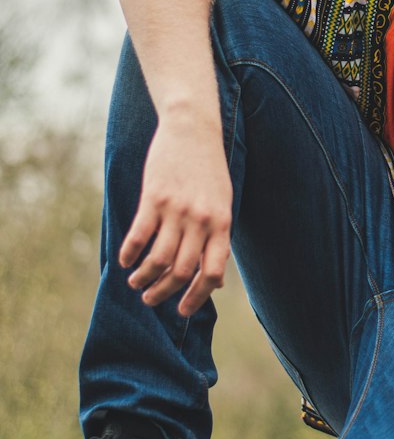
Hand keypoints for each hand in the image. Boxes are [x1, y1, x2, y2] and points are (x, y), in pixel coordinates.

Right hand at [119, 110, 232, 317]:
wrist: (193, 128)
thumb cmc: (209, 169)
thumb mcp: (222, 203)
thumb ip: (218, 238)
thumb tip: (215, 280)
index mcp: (222, 223)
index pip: (212, 273)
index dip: (197, 297)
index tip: (182, 311)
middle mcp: (201, 220)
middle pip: (182, 270)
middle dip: (164, 292)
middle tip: (150, 300)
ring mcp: (177, 209)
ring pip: (159, 258)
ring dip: (145, 277)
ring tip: (136, 283)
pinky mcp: (154, 197)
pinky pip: (139, 234)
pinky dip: (130, 253)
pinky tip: (125, 261)